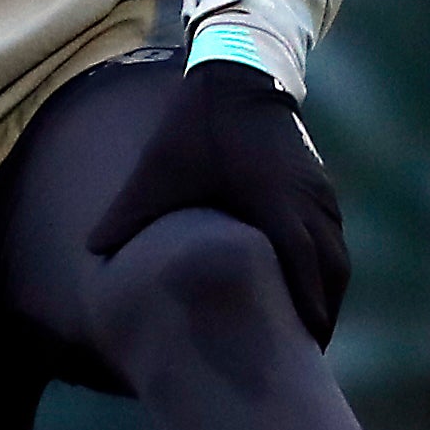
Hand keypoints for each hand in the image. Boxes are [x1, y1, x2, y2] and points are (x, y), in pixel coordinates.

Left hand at [85, 58, 350, 343]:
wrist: (241, 72)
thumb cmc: (198, 126)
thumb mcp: (159, 169)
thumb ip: (128, 213)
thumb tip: (90, 252)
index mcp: (276, 207)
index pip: (306, 276)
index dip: (308, 317)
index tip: (302, 353)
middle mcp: (308, 205)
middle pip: (332, 275)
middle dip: (323, 316)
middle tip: (306, 358)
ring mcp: (320, 194)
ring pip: (338, 258)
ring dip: (328, 294)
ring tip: (310, 332)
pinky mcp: (320, 185)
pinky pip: (335, 238)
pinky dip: (328, 268)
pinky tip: (310, 286)